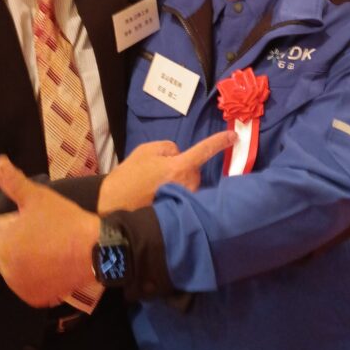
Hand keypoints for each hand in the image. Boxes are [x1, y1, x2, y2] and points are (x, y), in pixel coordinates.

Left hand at [0, 156, 99, 306]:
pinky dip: (36, 277)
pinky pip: (28, 284)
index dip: (19, 219)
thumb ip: (13, 181)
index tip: (40, 218)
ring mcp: (20, 286)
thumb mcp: (38, 196)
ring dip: (24, 258)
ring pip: (14, 266)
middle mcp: (5, 268)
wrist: (95, 249)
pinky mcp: (34, 298)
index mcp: (2, 242)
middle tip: (44, 232)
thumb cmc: (65, 220)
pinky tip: (52, 266)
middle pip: (4, 248)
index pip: (0, 227)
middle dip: (17, 240)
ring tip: (49, 248)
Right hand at [98, 129, 235, 213]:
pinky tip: (159, 198)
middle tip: (157, 173)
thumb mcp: (145, 151)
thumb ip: (168, 148)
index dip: (220, 142)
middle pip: (193, 169)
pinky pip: (184, 196)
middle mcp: (188, 185)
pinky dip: (175, 194)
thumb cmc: (129, 177)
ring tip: (155, 187)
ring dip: (178, 181)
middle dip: (181, 167)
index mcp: (180, 167)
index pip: (205, 150)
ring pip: (188, 183)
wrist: (114, 205)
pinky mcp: (181, 213)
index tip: (234, 136)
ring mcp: (186, 200)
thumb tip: (179, 154)